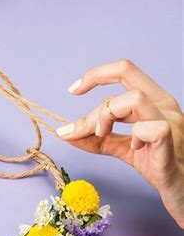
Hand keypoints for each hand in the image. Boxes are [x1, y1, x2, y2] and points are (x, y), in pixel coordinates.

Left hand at [56, 59, 183, 226]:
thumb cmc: (159, 166)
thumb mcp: (122, 148)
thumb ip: (96, 139)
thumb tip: (65, 133)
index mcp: (154, 100)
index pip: (124, 70)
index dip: (95, 74)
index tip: (74, 90)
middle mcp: (164, 105)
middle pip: (125, 77)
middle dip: (96, 105)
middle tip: (86, 131)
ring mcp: (171, 123)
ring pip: (136, 99)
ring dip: (108, 115)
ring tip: (104, 136)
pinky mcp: (171, 147)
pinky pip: (153, 129)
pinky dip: (135, 136)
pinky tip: (135, 149)